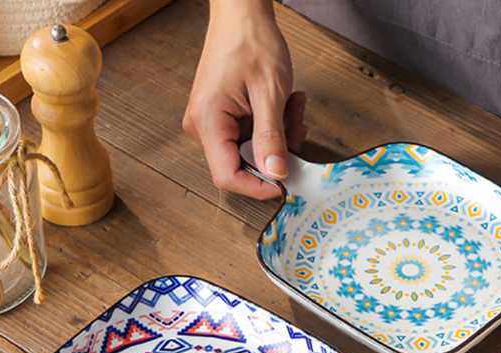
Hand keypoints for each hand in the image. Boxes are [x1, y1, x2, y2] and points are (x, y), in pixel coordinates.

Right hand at [183, 0, 306, 199]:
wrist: (241, 14)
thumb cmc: (250, 41)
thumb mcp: (269, 93)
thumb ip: (272, 138)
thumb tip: (276, 174)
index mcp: (208, 121)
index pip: (228, 177)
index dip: (258, 186)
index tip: (285, 182)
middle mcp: (203, 126)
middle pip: (243, 166)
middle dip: (276, 153)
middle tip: (296, 127)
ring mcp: (212, 123)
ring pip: (252, 152)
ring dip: (279, 137)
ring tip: (292, 108)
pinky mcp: (223, 119)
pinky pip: (252, 137)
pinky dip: (273, 127)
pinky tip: (283, 106)